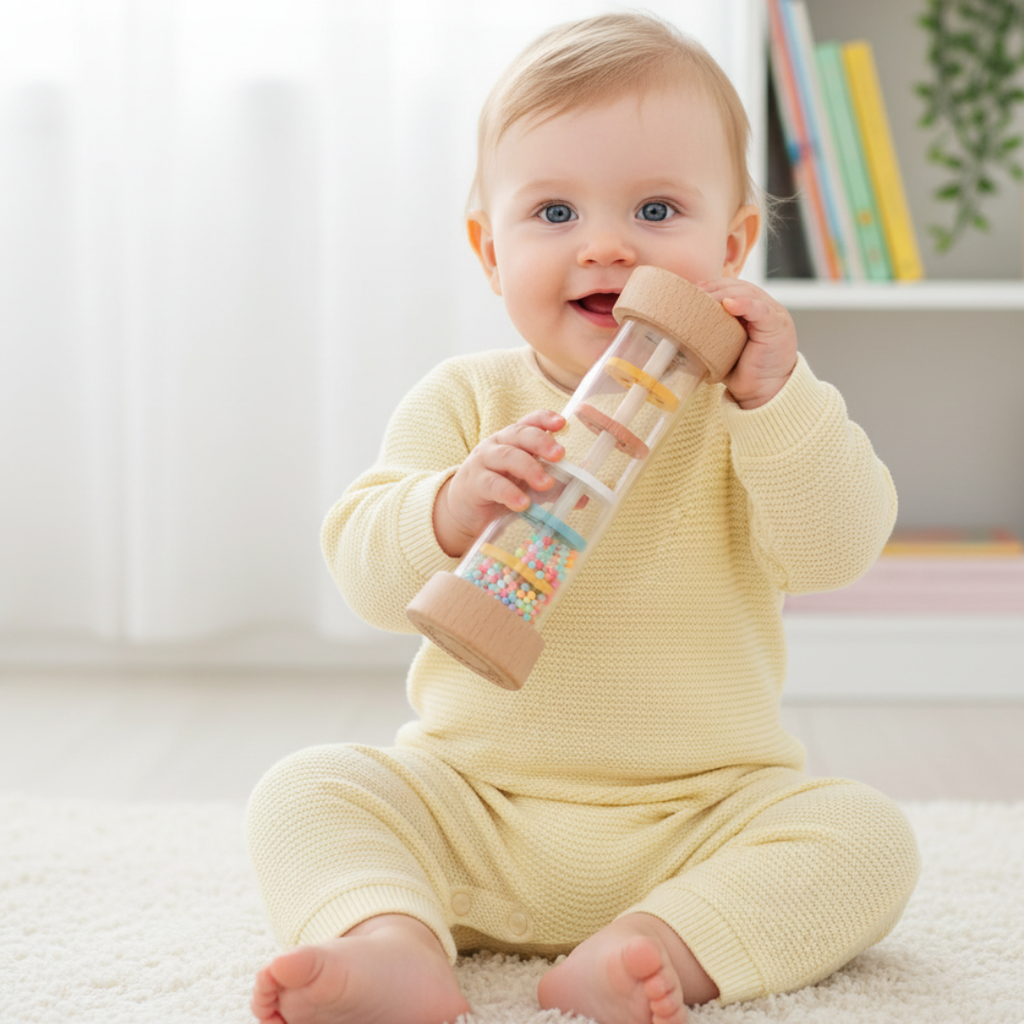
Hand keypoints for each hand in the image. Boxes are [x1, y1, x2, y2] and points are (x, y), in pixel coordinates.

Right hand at [433, 410, 565, 557]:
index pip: (529, 422)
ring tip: (546, 483)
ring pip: (507, 456)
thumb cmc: (501, 490)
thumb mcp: (528, 487)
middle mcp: (498, 445)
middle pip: (519, 435)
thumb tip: (582, 497)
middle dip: (541, 441)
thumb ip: (553, 489)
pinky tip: (523, 504)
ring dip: (529, 468)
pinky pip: (492, 484)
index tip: (563, 423)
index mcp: (513, 440)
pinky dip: (509, 493)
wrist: (465, 510)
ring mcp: (483, 462)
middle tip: (559, 454)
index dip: (544, 419)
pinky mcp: (474, 483)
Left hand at [698, 279, 797, 409]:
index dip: (712, 286)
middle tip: (695, 294)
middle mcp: (763, 307)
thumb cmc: (742, 370)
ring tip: (706, 298)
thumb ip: (709, 332)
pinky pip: (761, 310)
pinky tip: (728, 304)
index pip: (731, 288)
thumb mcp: (721, 346)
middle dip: (715, 288)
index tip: (692, 290)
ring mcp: (773, 314)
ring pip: (748, 293)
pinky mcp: (777, 326)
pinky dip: (745, 304)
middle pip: (738, 287)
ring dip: (724, 294)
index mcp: (751, 309)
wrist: (762, 391)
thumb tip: (677, 328)